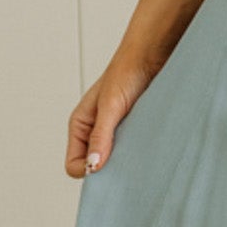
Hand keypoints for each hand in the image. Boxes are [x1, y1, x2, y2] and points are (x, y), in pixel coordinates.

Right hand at [65, 46, 161, 178]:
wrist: (151, 56)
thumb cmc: (126, 72)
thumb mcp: (111, 106)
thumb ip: (101, 135)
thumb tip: (93, 166)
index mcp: (81, 126)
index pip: (75, 164)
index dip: (88, 170)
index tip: (107, 168)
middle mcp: (95, 132)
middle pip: (95, 166)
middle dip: (108, 170)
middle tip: (126, 164)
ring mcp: (116, 133)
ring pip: (115, 161)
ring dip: (125, 161)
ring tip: (138, 152)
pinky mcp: (134, 132)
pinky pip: (132, 152)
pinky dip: (138, 154)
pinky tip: (148, 148)